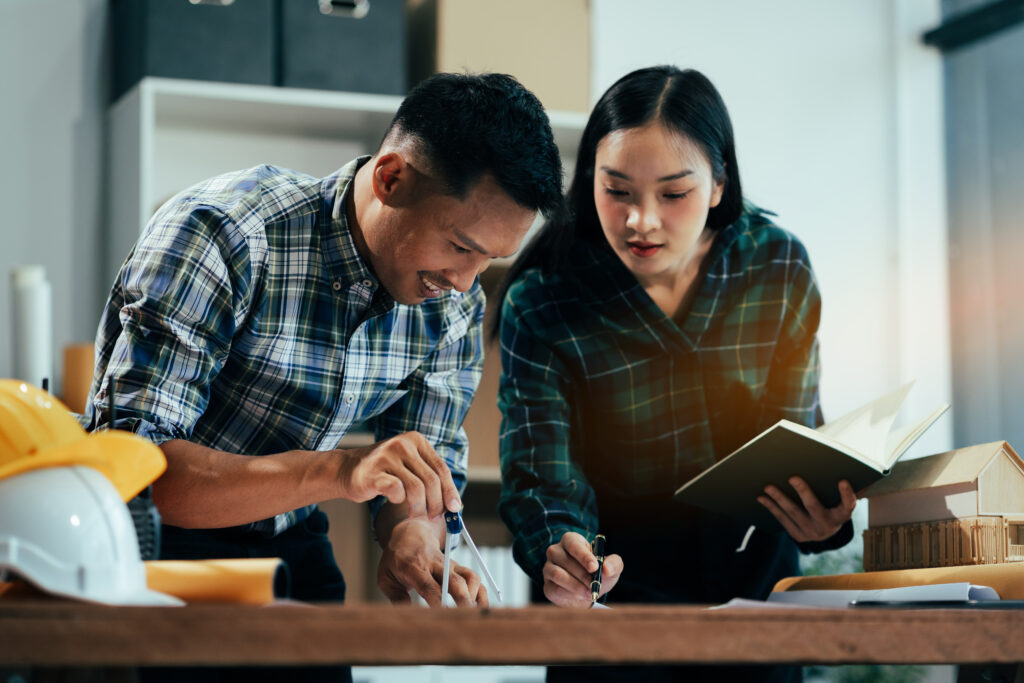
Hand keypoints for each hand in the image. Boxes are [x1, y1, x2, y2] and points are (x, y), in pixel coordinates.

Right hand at [335, 431, 460, 517]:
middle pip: (432, 480)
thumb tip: (455, 505)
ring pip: (417, 488)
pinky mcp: (374, 472)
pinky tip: (395, 500)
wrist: (346, 470)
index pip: (441, 468)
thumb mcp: (409, 467)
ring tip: (416, 514)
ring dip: (420, 507)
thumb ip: (430, 479)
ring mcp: (387, 456)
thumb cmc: (383, 472)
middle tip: (434, 517)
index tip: (455, 509)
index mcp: (416, 440)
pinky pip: (397, 490)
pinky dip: (399, 500)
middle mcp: (403, 444)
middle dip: (436, 503)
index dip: (450, 491)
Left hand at [376, 517, 487, 606]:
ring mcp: (449, 564)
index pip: (429, 586)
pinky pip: (474, 578)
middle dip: (462, 601)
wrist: (410, 534)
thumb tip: (408, 615)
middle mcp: (435, 564)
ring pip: (469, 577)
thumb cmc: (396, 559)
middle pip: (454, 582)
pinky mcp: (457, 567)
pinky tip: (479, 608)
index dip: (436, 602)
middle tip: (464, 620)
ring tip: (471, 615)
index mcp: (414, 567)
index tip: (441, 617)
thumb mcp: (385, 577)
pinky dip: (480, 593)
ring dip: (474, 596)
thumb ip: (396, 597)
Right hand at [542, 531, 622, 606]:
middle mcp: (555, 551)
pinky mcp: (547, 585)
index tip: (594, 567)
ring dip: (576, 586)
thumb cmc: (598, 574)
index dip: (583, 555)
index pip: (573, 544)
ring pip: (558, 575)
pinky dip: (569, 595)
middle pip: (565, 560)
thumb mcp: (611, 568)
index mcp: (570, 540)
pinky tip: (580, 596)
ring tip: (590, 592)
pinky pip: (555, 589)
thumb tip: (606, 568)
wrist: (589, 592)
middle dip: (583, 575)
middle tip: (595, 585)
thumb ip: (614, 564)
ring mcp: (548, 568)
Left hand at [758, 476, 856, 542]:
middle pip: (813, 507)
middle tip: (792, 477)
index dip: (846, 494)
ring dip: (779, 499)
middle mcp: (827, 526)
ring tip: (768, 487)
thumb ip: (840, 490)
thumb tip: (837, 467)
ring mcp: (811, 533)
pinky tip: (762, 498)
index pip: (847, 504)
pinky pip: (782, 519)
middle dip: (803, 492)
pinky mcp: (798, 535)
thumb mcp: (839, 501)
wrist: (826, 532)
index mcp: (841, 516)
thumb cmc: (832, 507)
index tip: (842, 481)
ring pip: (793, 513)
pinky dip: (772, 507)